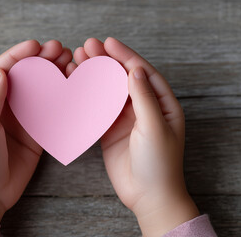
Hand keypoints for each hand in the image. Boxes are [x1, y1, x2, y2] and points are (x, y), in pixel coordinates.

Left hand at [0, 40, 74, 222]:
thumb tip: (1, 71)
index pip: (0, 71)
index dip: (17, 56)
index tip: (34, 45)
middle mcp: (0, 105)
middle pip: (22, 76)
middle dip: (39, 61)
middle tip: (59, 49)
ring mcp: (19, 118)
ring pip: (37, 90)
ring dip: (51, 76)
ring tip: (68, 63)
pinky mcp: (33, 131)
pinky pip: (47, 110)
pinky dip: (58, 99)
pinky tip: (70, 89)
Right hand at [73, 37, 198, 235]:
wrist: (148, 196)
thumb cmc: (159, 164)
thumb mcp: (154, 127)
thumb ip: (143, 98)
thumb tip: (134, 70)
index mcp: (163, 104)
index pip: (143, 72)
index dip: (126, 55)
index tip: (108, 43)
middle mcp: (145, 108)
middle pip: (123, 78)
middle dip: (106, 61)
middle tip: (87, 47)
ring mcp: (127, 119)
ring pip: (109, 91)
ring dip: (95, 76)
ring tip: (79, 60)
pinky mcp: (111, 131)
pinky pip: (99, 109)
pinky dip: (88, 97)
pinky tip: (78, 85)